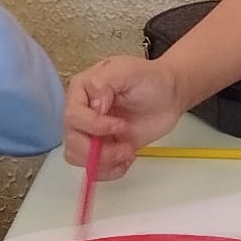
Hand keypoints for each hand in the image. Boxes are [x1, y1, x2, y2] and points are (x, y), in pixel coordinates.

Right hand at [63, 57, 184, 178]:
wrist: (169, 96)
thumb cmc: (150, 79)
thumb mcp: (128, 70)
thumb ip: (104, 82)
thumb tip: (94, 105)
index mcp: (81, 90)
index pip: (72, 116)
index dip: (94, 126)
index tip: (119, 124)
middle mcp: (81, 113)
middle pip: (72, 141)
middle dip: (99, 150)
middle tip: (125, 145)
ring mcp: (91, 132)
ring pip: (77, 157)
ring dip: (104, 161)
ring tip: (127, 151)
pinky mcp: (103, 148)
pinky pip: (93, 168)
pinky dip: (110, 170)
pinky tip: (127, 158)